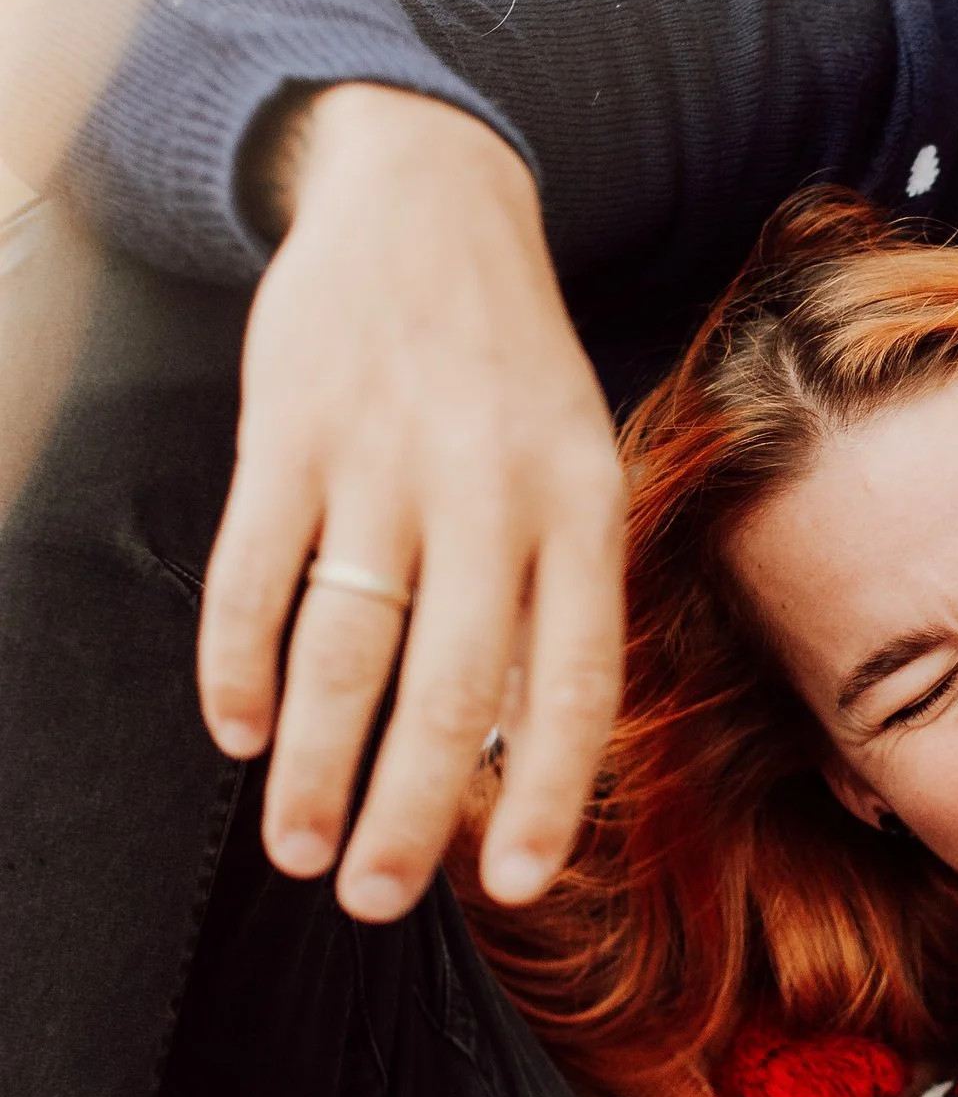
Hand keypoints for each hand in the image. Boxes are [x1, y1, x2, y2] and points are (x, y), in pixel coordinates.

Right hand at [199, 84, 623, 919]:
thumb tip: (517, 754)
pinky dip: (237, 663)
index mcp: (584, 504)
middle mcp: (492, 488)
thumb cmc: (509, 367)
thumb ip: (554, 591)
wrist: (428, 199)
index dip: (545, 793)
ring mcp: (384, 458)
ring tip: (295, 847)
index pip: (577, 679)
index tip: (509, 887)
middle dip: (405, 813)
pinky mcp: (289, 428)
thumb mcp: (576, 460)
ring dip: (312, 765)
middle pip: (452, 689)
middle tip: (369, 896)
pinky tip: (235, 730)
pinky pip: (254, 572)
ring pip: (344, 649)